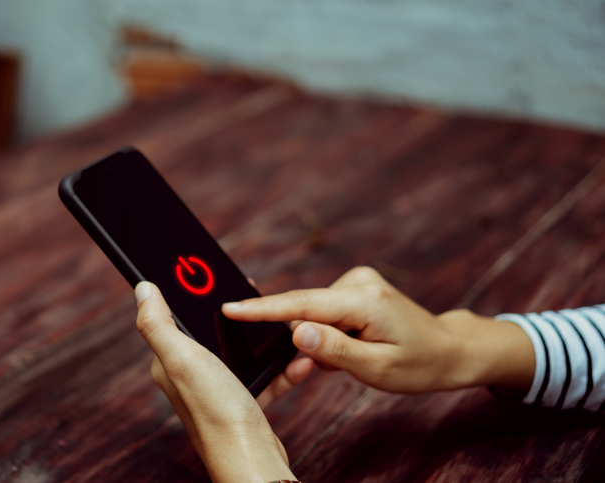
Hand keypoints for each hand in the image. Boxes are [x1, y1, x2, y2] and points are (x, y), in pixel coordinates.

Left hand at [135, 282, 297, 482]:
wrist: (252, 459)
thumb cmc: (216, 411)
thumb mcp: (183, 359)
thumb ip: (159, 324)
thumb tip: (142, 289)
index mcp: (171, 362)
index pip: (177, 317)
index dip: (194, 295)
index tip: (214, 276)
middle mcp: (191, 375)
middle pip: (214, 331)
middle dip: (237, 315)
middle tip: (257, 298)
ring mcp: (218, 388)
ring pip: (242, 351)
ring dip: (264, 340)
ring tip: (285, 329)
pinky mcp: (243, 401)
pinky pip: (264, 374)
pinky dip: (281, 367)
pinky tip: (297, 361)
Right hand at [223, 266, 534, 392]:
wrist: (447, 349)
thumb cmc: (418, 364)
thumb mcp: (377, 368)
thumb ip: (334, 350)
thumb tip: (294, 333)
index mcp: (365, 301)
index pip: (303, 304)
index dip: (263, 309)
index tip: (230, 308)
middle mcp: (359, 282)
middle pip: (306, 311)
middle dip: (300, 342)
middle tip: (314, 372)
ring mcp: (357, 281)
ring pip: (314, 314)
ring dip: (318, 341)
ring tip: (344, 360)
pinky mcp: (356, 287)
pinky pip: (324, 311)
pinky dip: (327, 333)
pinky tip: (347, 347)